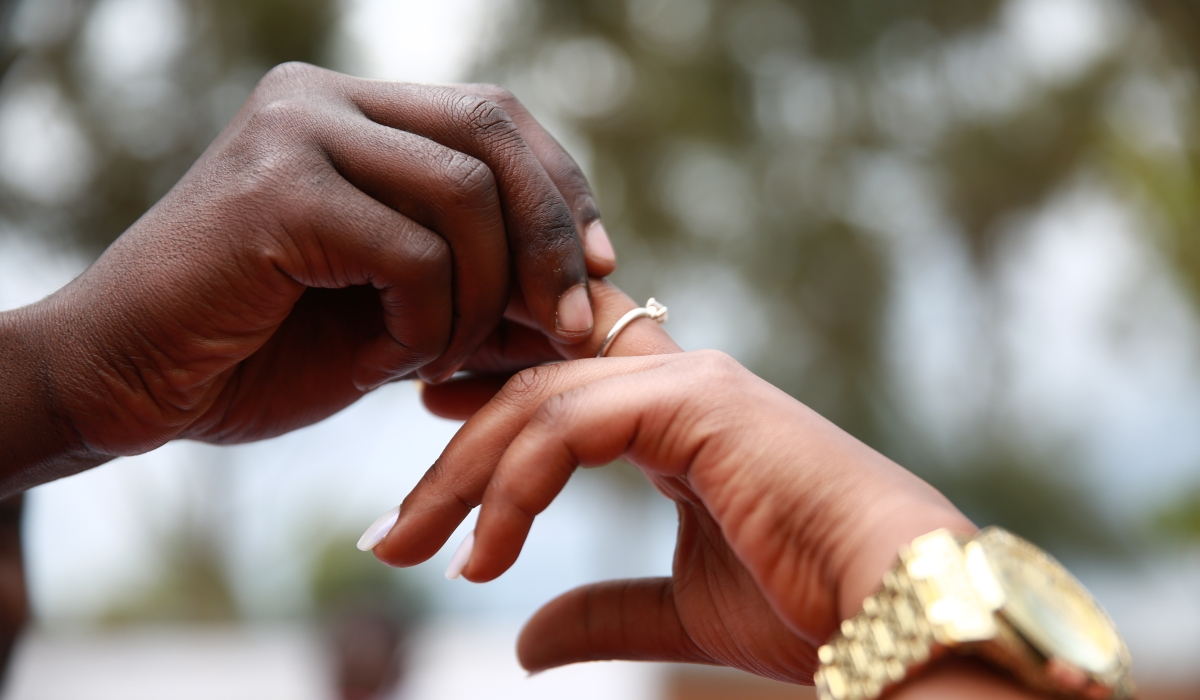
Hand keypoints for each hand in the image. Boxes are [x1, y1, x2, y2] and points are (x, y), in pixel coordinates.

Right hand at [0, 63, 615, 487]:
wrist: (132, 386)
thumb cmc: (262, 351)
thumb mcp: (401, 315)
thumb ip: (483, 292)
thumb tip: (593, 297)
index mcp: (351, 112)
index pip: (494, 117)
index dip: (561, 189)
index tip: (603, 265)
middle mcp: (323, 100)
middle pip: (492, 132)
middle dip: (551, 236)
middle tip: (571, 323)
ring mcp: (295, 134)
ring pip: (463, 194)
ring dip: (480, 298)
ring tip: (437, 358)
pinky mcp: (275, 191)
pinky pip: (413, 253)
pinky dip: (426, 322)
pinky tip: (386, 361)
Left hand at [370, 281, 1046, 696]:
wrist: (897, 612)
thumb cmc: (812, 608)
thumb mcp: (678, 612)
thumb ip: (603, 612)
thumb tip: (522, 641)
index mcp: (680, 418)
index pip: (562, 384)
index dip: (486, 402)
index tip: (426, 451)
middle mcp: (681, 383)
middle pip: (531, 391)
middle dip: (451, 459)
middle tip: (389, 533)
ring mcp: (690, 382)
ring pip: (538, 402)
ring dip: (462, 477)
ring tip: (409, 550)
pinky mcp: (696, 400)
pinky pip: (569, 426)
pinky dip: (515, 487)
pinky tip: (483, 555)